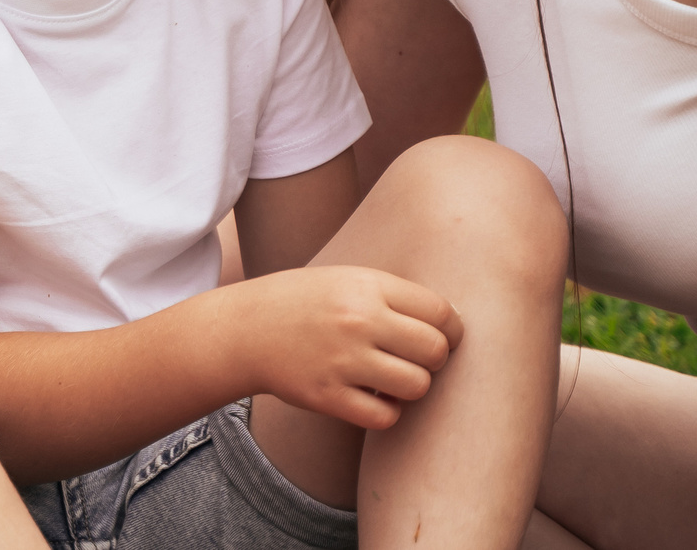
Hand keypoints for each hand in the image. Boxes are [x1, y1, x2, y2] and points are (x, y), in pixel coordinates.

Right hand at [225, 265, 461, 431]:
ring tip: (393, 378)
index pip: (439, 312)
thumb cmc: (305, 302)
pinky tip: (373, 397)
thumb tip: (452, 324)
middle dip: (434, 359)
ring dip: (412, 386)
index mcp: (366, 286)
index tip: (443, 336)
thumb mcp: (346, 279)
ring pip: (417, 386)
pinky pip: (386, 416)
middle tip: (416, 359)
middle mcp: (357, 320)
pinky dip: (387, 411)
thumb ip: (394, 295)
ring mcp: (342, 360)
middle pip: (435, 350)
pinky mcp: (328, 396)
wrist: (245, 329)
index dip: (451, 329)